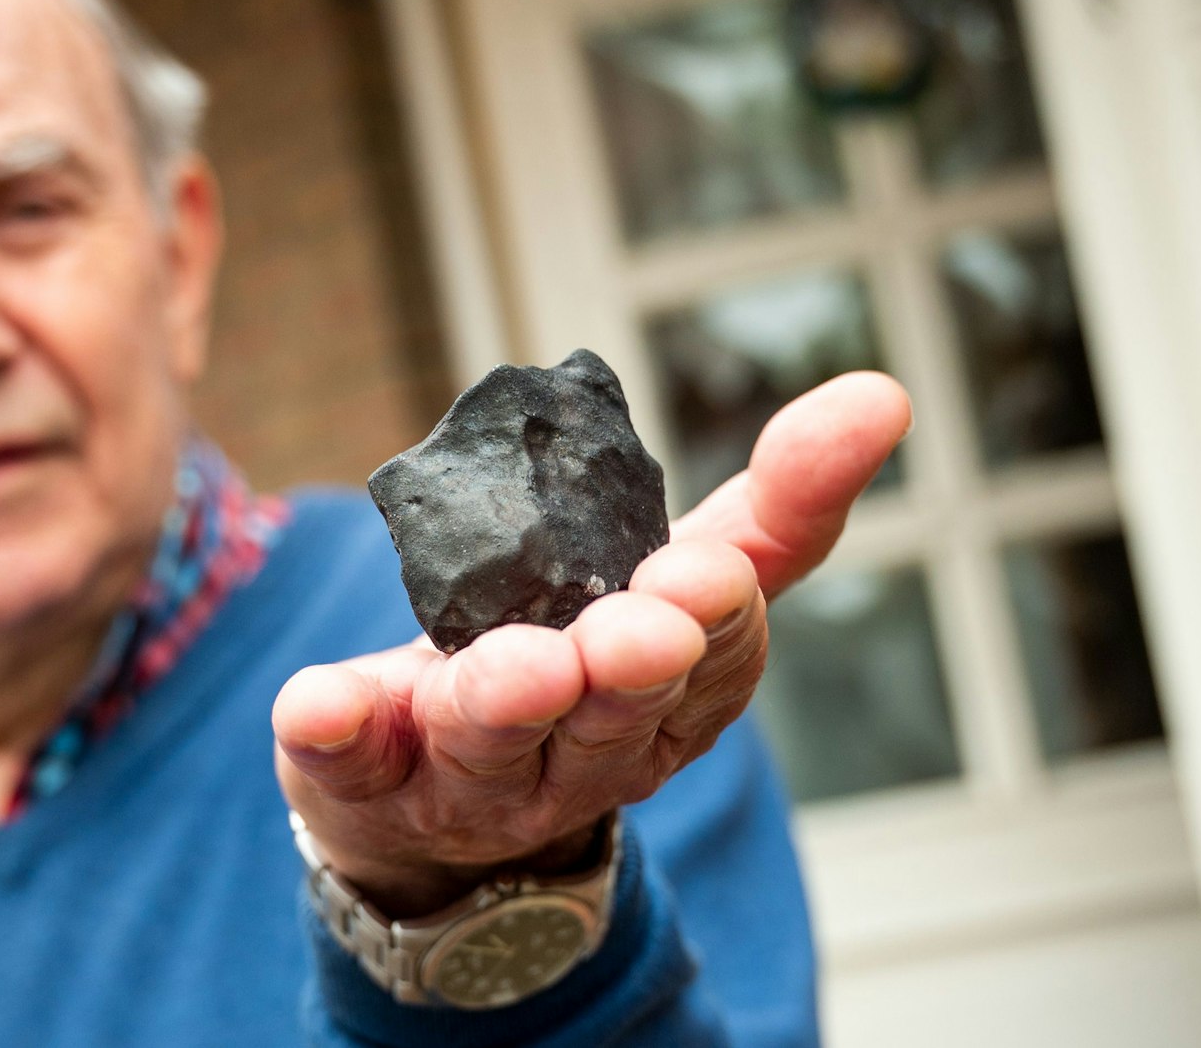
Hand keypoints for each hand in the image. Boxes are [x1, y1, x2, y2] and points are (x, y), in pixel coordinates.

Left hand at [273, 371, 911, 917]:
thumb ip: (771, 509)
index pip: (717, 654)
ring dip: (505, 705)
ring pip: (497, 746)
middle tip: (635, 628)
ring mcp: (474, 775)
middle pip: (619, 716)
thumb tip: (884, 394)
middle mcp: (584, 750)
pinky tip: (316, 703)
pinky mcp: (369, 780)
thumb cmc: (568, 657)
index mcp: (669, 693)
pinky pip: (348, 762)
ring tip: (511, 668)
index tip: (711, 568)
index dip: (720, 615)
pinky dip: (335, 731)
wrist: (435, 806)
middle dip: (629, 669)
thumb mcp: (668, 583)